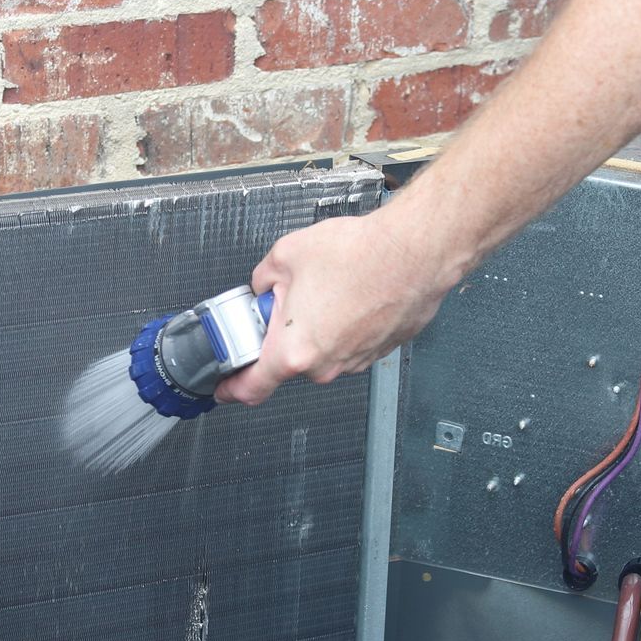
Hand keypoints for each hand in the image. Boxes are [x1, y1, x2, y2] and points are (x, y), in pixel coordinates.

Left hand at [215, 209, 458, 405]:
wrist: (416, 251)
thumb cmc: (360, 254)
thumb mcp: (286, 255)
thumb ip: (262, 279)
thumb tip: (263, 286)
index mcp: (294, 350)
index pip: (252, 387)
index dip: (232, 388)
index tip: (225, 387)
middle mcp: (326, 364)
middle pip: (290, 360)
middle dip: (285, 334)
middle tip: (291, 299)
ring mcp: (356, 360)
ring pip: (323, 350)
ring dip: (319, 326)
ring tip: (331, 288)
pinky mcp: (380, 350)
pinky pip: (351, 342)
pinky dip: (346, 323)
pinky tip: (353, 292)